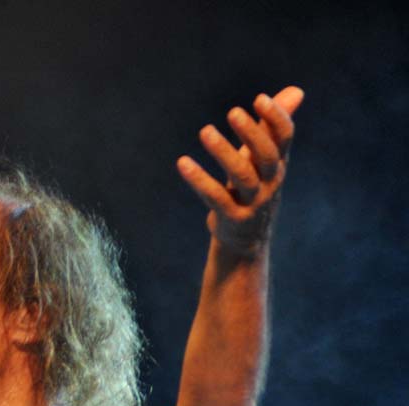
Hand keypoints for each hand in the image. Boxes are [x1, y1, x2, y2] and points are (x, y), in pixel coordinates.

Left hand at [177, 86, 303, 255]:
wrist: (247, 240)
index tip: (260, 98)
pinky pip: (216, 197)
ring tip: (206, 131)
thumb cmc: (253, 189)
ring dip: (224, 152)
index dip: (276, 118)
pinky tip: (183, 163)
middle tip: (233, 111)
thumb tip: (296, 90)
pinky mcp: (233, 218)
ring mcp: (253, 202)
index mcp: (277, 164)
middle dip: (252, 133)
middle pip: (268, 156)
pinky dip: (200, 180)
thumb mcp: (263, 159)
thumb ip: (272, 127)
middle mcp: (270, 182)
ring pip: (242, 176)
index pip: (284, 138)